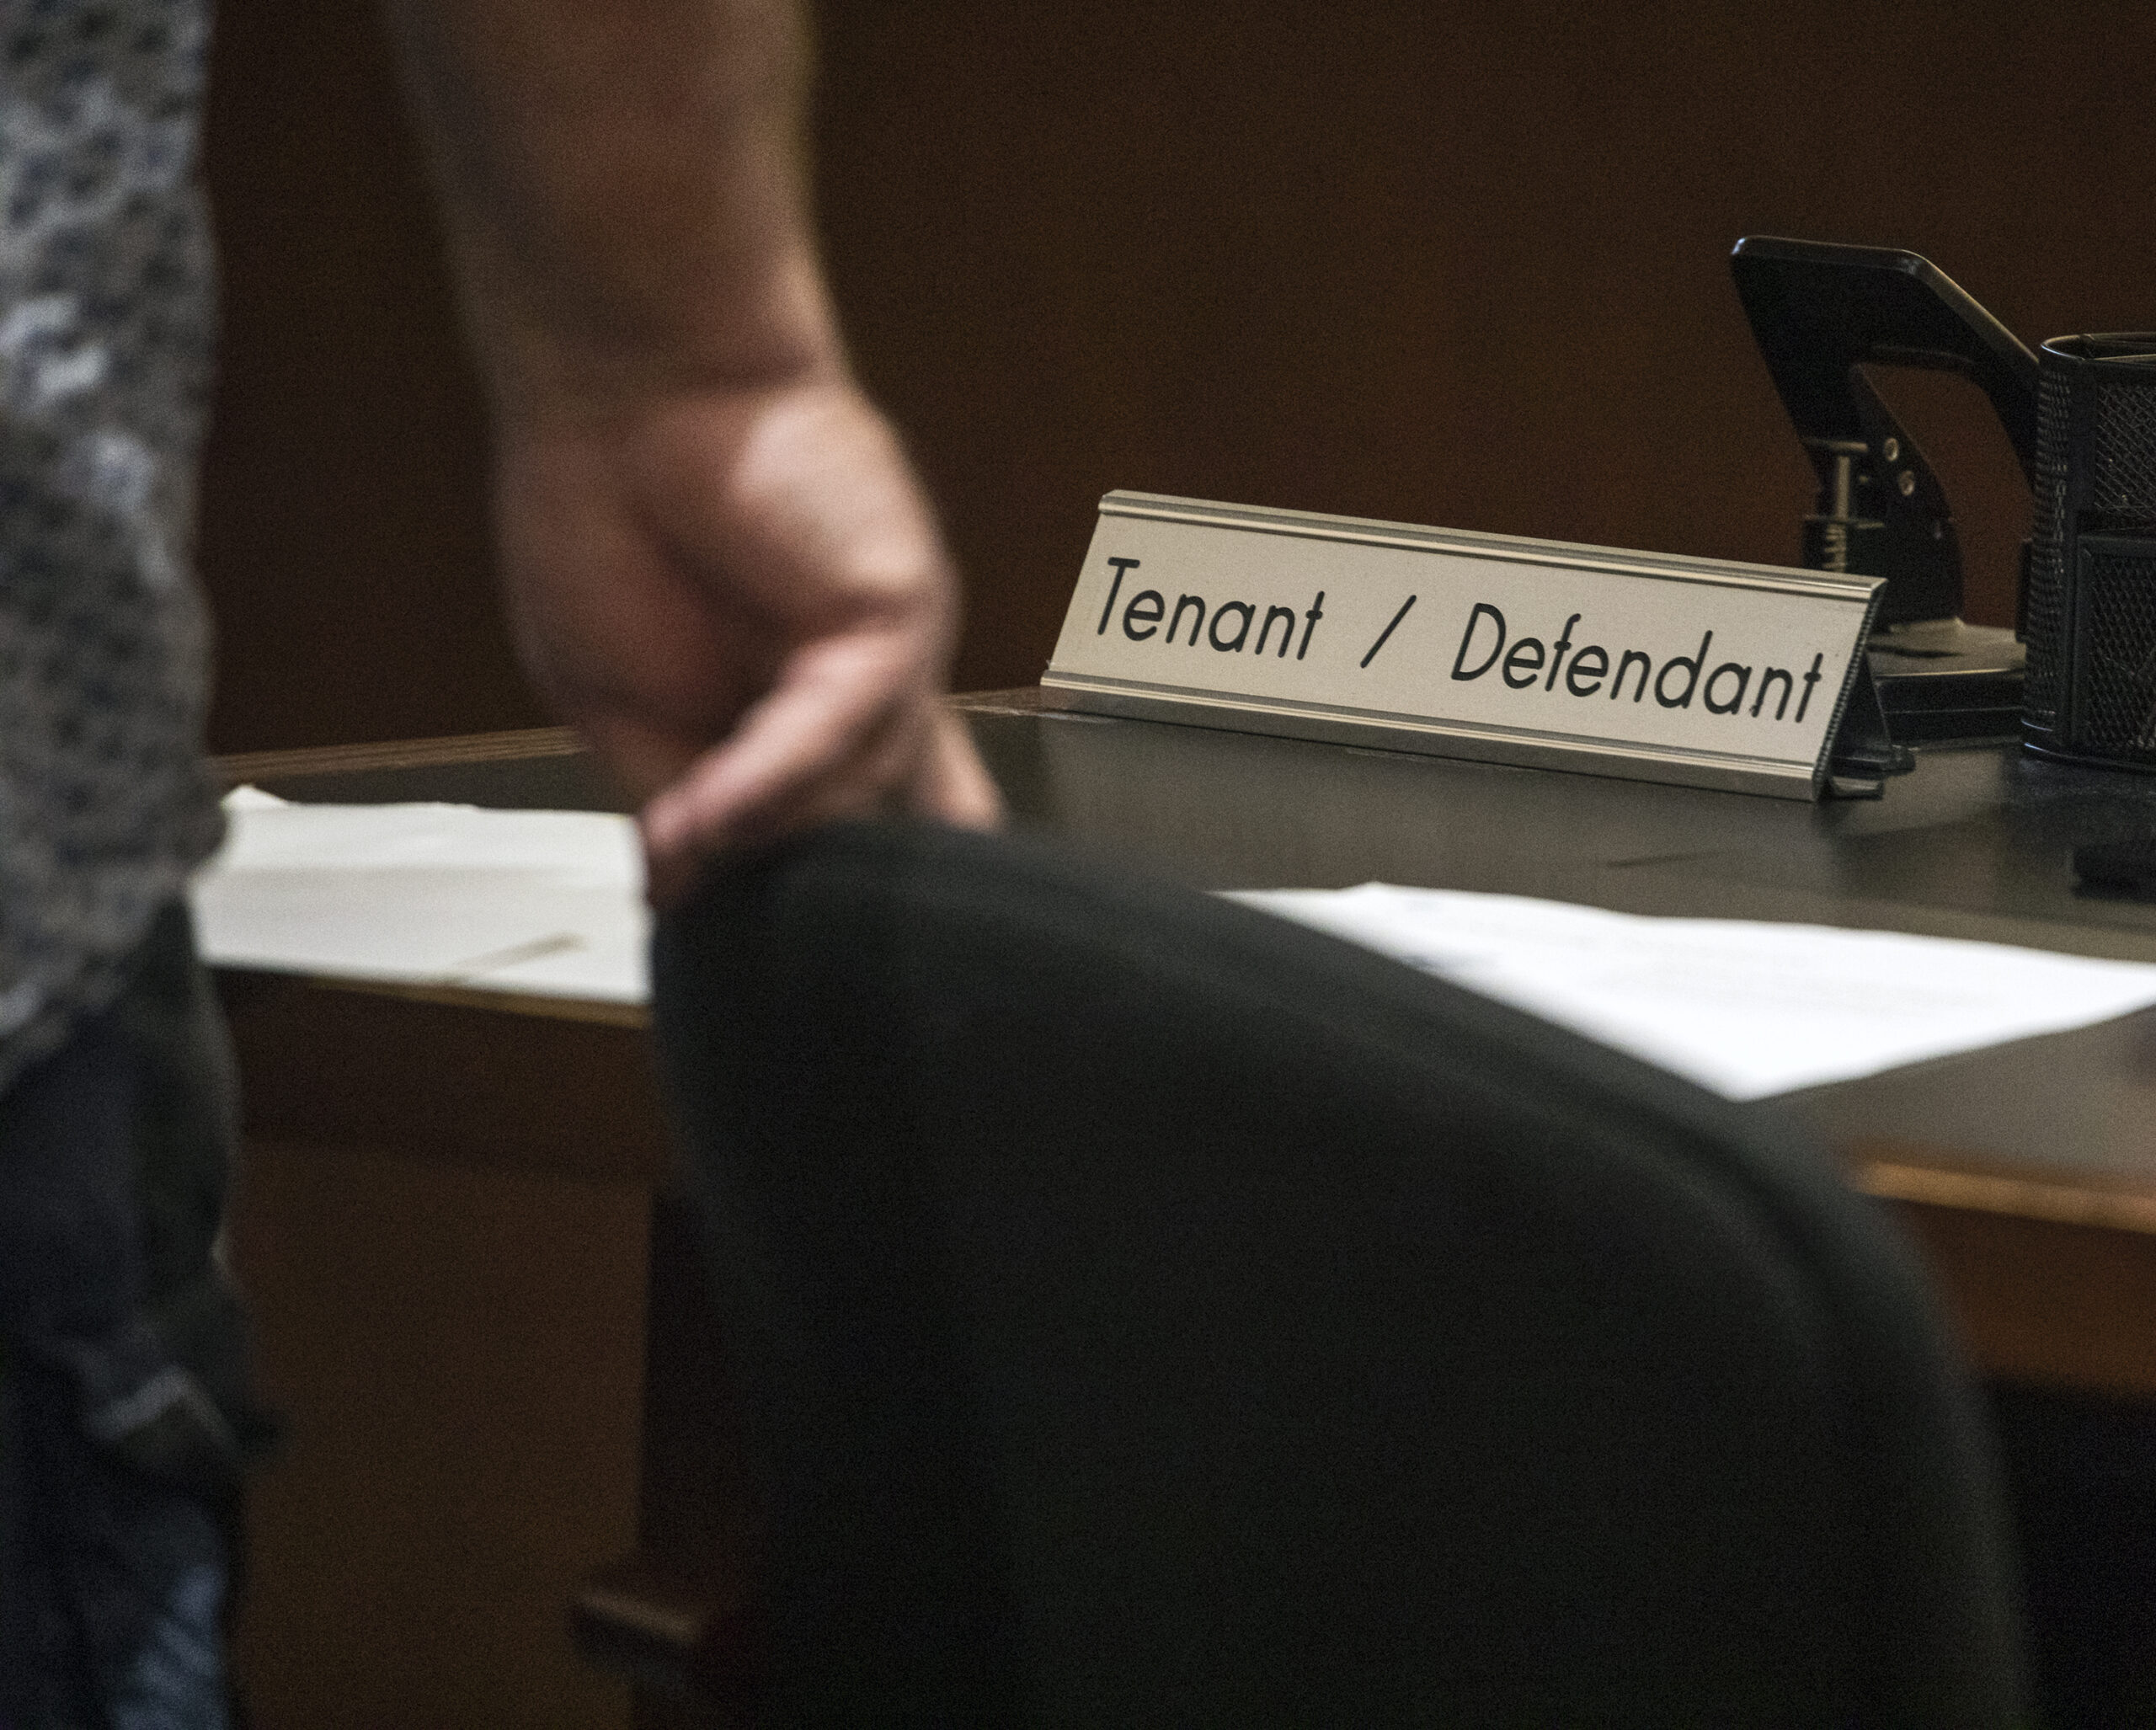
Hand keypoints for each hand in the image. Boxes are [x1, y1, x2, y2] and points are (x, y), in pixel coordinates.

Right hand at [493, 375, 1001, 902]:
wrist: (624, 387)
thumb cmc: (609, 516)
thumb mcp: (618, 704)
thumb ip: (676, 799)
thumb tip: (684, 892)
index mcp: (790, 723)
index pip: (841, 839)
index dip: (830, 906)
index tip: (796, 969)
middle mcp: (854, 702)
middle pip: (855, 842)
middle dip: (795, 889)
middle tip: (727, 913)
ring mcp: (882, 667)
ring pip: (847, 802)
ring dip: (752, 833)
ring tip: (676, 832)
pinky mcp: (894, 622)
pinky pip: (842, 726)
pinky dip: (766, 778)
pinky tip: (699, 810)